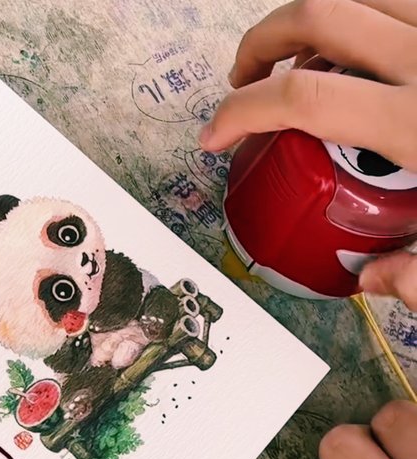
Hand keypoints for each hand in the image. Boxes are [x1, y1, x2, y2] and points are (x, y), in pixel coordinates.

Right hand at [201, 0, 416, 308]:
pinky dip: (361, 11)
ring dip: (310, 16)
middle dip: (260, 44)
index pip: (304, 96)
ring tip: (293, 55)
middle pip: (320, 16)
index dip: (242, 111)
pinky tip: (355, 45)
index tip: (213, 135)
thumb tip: (372, 280)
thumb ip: (416, 276)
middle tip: (240, 81)